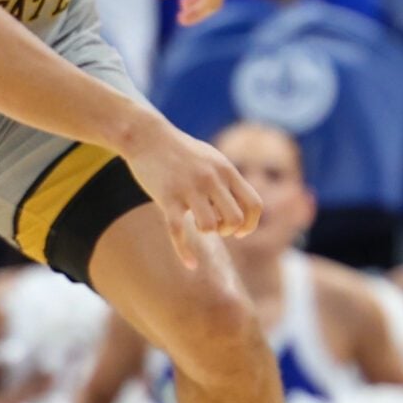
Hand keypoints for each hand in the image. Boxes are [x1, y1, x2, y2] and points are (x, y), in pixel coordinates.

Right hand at [121, 117, 262, 268]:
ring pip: (208, 226)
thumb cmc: (183, 151)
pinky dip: (185, 253)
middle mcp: (211, 179)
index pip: (254, 205)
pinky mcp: (165, 197)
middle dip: (229, 231)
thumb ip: (229, 180)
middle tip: (218, 228)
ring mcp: (188, 188)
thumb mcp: (213, 159)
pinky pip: (178, 232)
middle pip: (234, 219)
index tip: (240, 231)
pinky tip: (191, 264)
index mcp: (227, 171)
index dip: (251, 224)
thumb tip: (243, 207)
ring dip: (207, 232)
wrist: (147, 137)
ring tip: (199, 224)